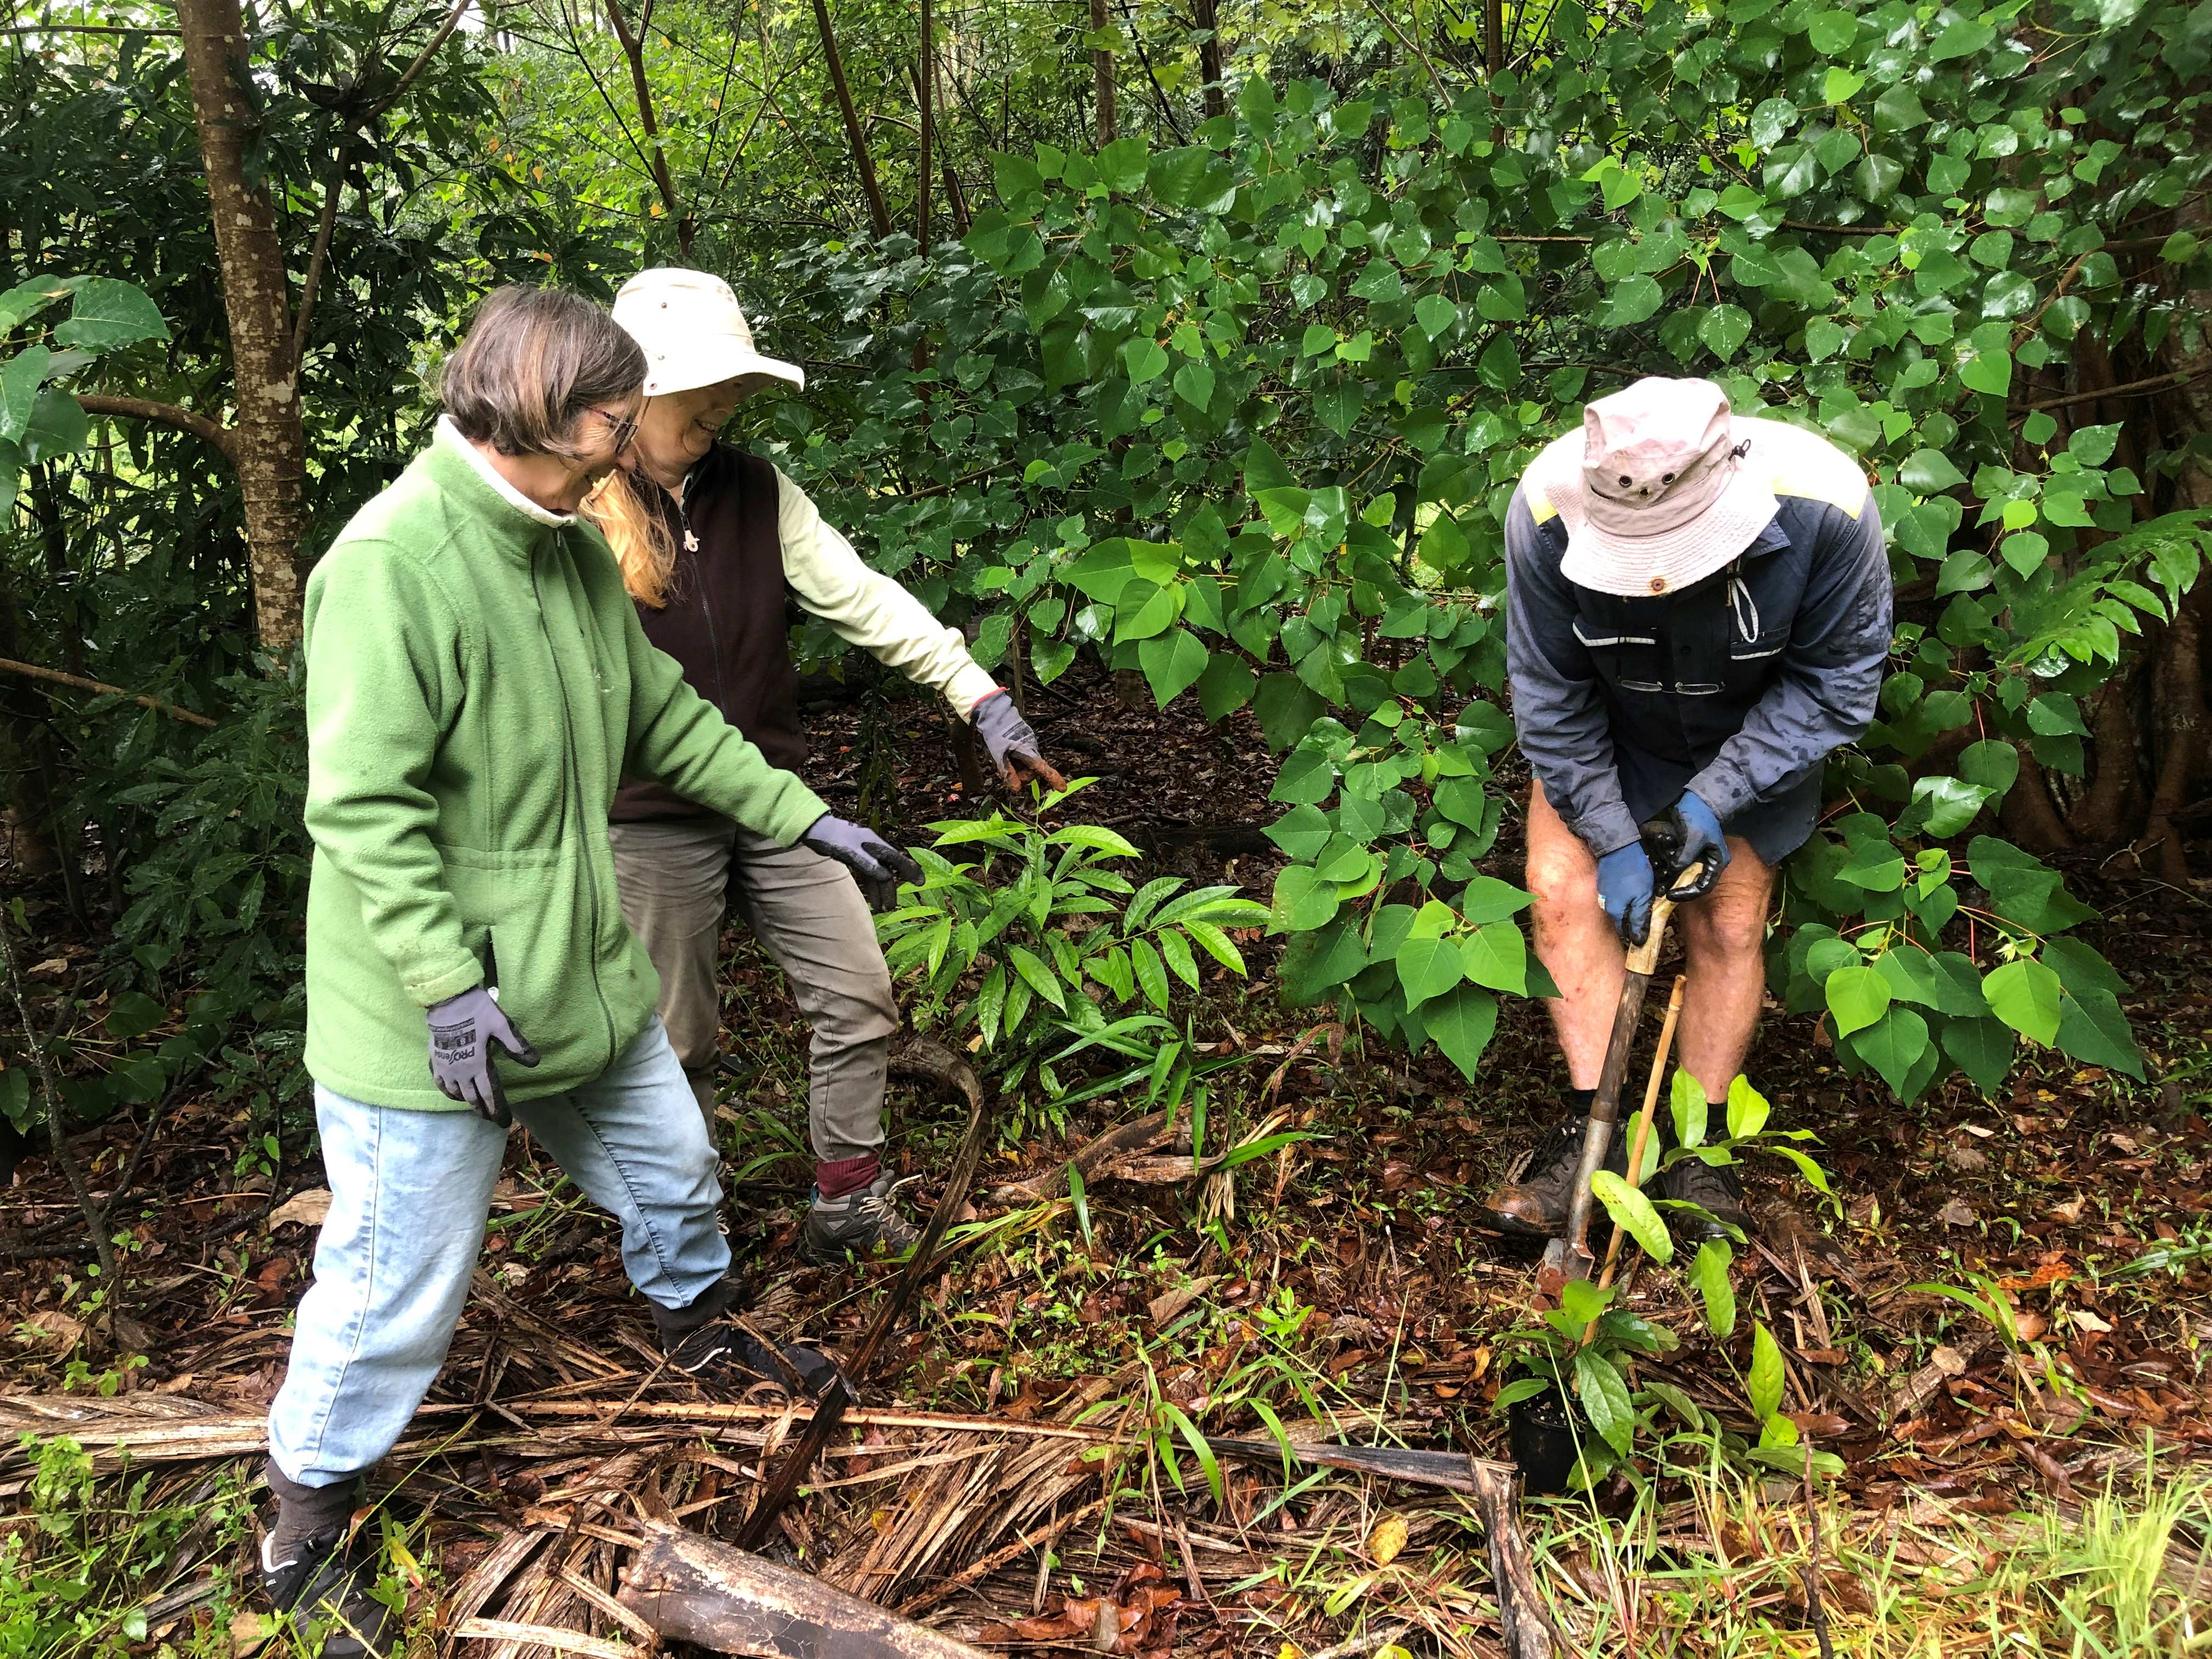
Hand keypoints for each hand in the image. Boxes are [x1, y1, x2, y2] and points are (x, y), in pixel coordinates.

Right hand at [426, 985, 539, 1126]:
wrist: (447, 1000)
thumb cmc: (476, 1011)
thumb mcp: (502, 1025)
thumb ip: (517, 1045)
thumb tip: (535, 1062)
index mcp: (478, 1065)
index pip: (490, 1095)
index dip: (498, 1110)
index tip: (504, 1123)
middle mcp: (460, 1071)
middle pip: (472, 1098)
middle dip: (483, 1110)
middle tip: (491, 1119)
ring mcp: (445, 1067)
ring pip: (456, 1093)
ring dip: (467, 1102)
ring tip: (475, 1107)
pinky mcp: (435, 1060)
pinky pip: (440, 1083)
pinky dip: (449, 1092)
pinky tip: (453, 1093)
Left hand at [802, 814, 925, 909]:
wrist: (814, 828)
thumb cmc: (832, 838)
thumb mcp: (850, 852)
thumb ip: (868, 864)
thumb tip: (886, 877)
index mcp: (875, 844)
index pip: (896, 860)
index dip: (909, 871)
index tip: (920, 883)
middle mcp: (873, 848)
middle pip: (887, 870)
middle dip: (890, 889)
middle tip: (891, 907)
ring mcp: (864, 852)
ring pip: (877, 874)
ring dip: (879, 891)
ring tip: (880, 908)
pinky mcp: (855, 857)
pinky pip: (867, 874)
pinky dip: (870, 886)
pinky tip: (870, 898)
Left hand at [970, 690, 1065, 791]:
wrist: (995, 715)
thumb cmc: (997, 734)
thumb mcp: (999, 756)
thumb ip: (1008, 773)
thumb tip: (1016, 789)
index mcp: (1029, 752)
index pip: (1044, 770)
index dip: (1053, 779)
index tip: (1063, 788)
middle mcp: (1032, 748)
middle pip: (1031, 772)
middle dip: (1020, 776)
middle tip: (1006, 774)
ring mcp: (1029, 745)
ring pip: (1025, 765)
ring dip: (1016, 768)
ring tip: (1002, 760)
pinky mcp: (1024, 742)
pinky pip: (1022, 757)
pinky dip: (1014, 760)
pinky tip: (1004, 754)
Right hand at [1596, 841, 1655, 947]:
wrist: (1618, 847)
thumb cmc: (1633, 873)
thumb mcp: (1642, 897)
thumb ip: (1640, 919)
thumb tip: (1638, 940)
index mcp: (1615, 912)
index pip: (1625, 931)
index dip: (1636, 931)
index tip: (1647, 927)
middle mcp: (1605, 905)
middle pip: (1622, 918)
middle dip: (1634, 916)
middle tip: (1648, 907)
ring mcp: (1603, 893)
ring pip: (1619, 905)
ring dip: (1630, 904)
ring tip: (1642, 895)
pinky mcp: (1604, 882)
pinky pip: (1616, 895)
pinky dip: (1625, 894)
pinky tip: (1633, 886)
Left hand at [1651, 790, 1728, 900]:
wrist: (1697, 800)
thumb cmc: (1701, 817)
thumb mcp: (1695, 837)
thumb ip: (1685, 856)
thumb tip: (1673, 871)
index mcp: (1716, 862)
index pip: (1704, 887)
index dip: (1688, 893)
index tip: (1670, 895)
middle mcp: (1707, 863)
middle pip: (1690, 881)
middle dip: (1673, 883)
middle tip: (1657, 888)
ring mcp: (1695, 857)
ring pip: (1679, 872)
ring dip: (1666, 871)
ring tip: (1654, 870)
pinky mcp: (1685, 851)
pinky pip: (1674, 861)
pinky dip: (1664, 860)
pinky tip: (1654, 858)